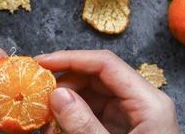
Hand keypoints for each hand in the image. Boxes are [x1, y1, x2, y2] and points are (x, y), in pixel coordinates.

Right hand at [36, 50, 178, 133]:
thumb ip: (83, 124)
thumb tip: (57, 94)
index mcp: (149, 102)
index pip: (106, 64)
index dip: (71, 58)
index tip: (41, 63)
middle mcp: (142, 103)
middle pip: (97, 77)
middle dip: (64, 84)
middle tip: (36, 94)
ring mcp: (132, 116)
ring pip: (92, 95)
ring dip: (65, 102)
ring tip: (43, 118)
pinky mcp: (122, 129)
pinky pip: (93, 113)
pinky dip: (72, 118)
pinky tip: (55, 129)